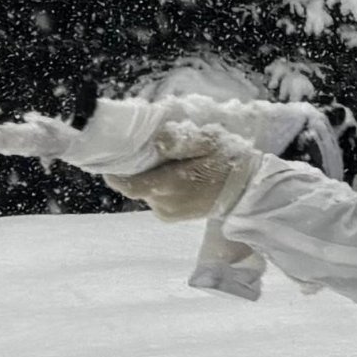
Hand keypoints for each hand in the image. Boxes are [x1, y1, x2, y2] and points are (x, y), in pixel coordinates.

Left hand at [101, 126, 255, 224]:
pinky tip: (173, 175)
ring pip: (145, 191)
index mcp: (168, 185)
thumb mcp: (209, 141)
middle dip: (135, 168)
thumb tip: (155, 139)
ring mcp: (167, 213)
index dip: (113, 171)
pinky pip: (155, 198)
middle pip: (134, 185)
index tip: (109, 156)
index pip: (126, 183)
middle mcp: (162, 203)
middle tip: (141, 149)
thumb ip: (181, 140)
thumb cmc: (229, 162)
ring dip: (148, 176)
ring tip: (163, 161)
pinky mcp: (172, 217)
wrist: (248, 191)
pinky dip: (158, 185)